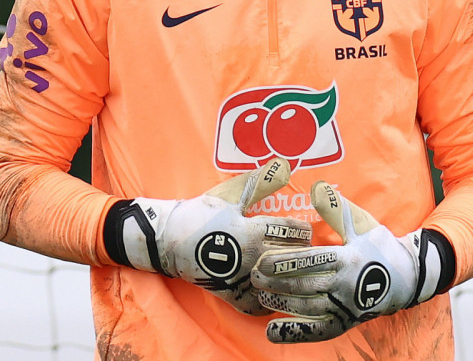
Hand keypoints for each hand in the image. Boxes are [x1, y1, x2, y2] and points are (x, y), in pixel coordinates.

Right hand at [103, 157, 311, 314]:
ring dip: (289, 277)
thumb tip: (282, 166)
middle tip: (303, 250)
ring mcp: (242, 280)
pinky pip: (258, 306)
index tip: (303, 230)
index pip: (291, 231)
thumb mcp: (229, 195)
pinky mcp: (231, 296)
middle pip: (291, 258)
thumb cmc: (200, 214)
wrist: (168, 240)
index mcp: (251, 230)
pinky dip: (269, 300)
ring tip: (291, 270)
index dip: (301, 230)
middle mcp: (250, 257)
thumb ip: (259, 184)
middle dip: (301, 253)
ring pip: (279, 284)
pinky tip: (273, 291)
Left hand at [251, 181, 451, 342]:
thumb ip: (337, 209)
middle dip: (277, 281)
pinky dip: (294, 333)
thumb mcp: (362, 224)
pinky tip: (271, 332)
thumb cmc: (380, 247)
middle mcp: (347, 286)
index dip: (286, 262)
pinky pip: (316, 331)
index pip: (312, 261)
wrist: (408, 279)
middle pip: (305, 286)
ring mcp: (346, 308)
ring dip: (281, 303)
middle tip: (253, 276)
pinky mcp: (345, 323)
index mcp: (349, 259)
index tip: (263, 261)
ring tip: (260, 294)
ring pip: (307, 308)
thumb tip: (317, 188)